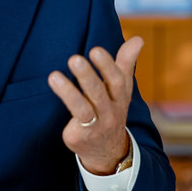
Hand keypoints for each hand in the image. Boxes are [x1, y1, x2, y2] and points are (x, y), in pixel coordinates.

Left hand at [47, 36, 142, 174]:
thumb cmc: (111, 110)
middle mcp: (110, 112)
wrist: (108, 152)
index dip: (107, 66)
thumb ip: (126, 63)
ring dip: (68, 93)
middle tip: (74, 59)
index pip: (116, 81)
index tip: (95, 50)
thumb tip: (138, 38)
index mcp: (119, 97)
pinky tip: (53, 94)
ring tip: (53, 76)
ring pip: (82, 110)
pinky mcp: (80, 137)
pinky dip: (64, 113)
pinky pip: (73, 126)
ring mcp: (95, 127)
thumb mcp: (122, 89)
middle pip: (99, 94)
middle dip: (87, 76)